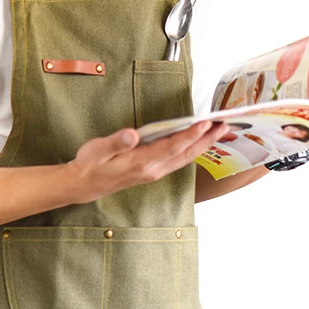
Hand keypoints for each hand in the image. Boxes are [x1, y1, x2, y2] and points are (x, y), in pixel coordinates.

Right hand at [66, 121, 230, 202]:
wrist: (85, 185)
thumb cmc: (91, 164)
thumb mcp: (98, 150)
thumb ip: (116, 142)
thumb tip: (132, 135)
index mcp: (141, 163)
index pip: (171, 147)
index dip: (189, 135)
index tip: (205, 123)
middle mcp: (152, 170)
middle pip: (185, 154)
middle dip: (205, 139)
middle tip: (224, 124)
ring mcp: (154, 172)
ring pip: (184, 158)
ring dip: (202, 145)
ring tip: (218, 131)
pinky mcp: (153, 172)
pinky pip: (178, 160)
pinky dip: (191, 150)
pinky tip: (198, 142)